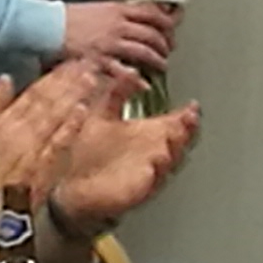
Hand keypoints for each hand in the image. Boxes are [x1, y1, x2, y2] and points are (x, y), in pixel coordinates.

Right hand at [0, 68, 98, 215]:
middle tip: (89, 62)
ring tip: (91, 78)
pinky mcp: (42, 166)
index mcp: (4, 122)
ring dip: (73, 96)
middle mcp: (17, 131)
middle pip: (47, 99)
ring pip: (54, 116)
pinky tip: (83, 111)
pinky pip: (57, 142)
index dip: (53, 75)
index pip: (33, 92)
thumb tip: (5, 78)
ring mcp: (31, 148)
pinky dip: (69, 126)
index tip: (70, 61)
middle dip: (69, 80)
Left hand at [56, 98, 202, 231]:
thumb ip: (116, 94)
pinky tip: (159, 159)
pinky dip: (158, 171)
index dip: (186, 114)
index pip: (174, 123)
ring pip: (171, 160)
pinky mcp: (138, 190)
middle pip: (179, 140)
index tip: (193, 104)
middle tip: (191, 117)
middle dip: (188, 129)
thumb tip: (129, 72)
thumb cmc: (86, 153)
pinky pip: (153, 181)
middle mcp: (151, 152)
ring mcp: (147, 171)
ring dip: (177, 148)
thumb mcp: (102, 115)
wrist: (70, 186)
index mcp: (145, 134)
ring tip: (179, 134)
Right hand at [60, 0, 178, 78]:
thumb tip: (137, 17)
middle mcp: (118, 25)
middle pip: (152, 33)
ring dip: (157, 60)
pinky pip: (123, 70)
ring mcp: (110, 43)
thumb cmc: (70, 18)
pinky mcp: (99, 60)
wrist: (48, 25)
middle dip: (165, 43)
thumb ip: (119, 13)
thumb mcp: (99, 8)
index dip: (167, 22)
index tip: (171, 29)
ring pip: (144, 51)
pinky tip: (144, 84)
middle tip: (168, 49)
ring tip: (162, 65)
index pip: (152, 13)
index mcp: (118, 10)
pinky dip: (137, 79)